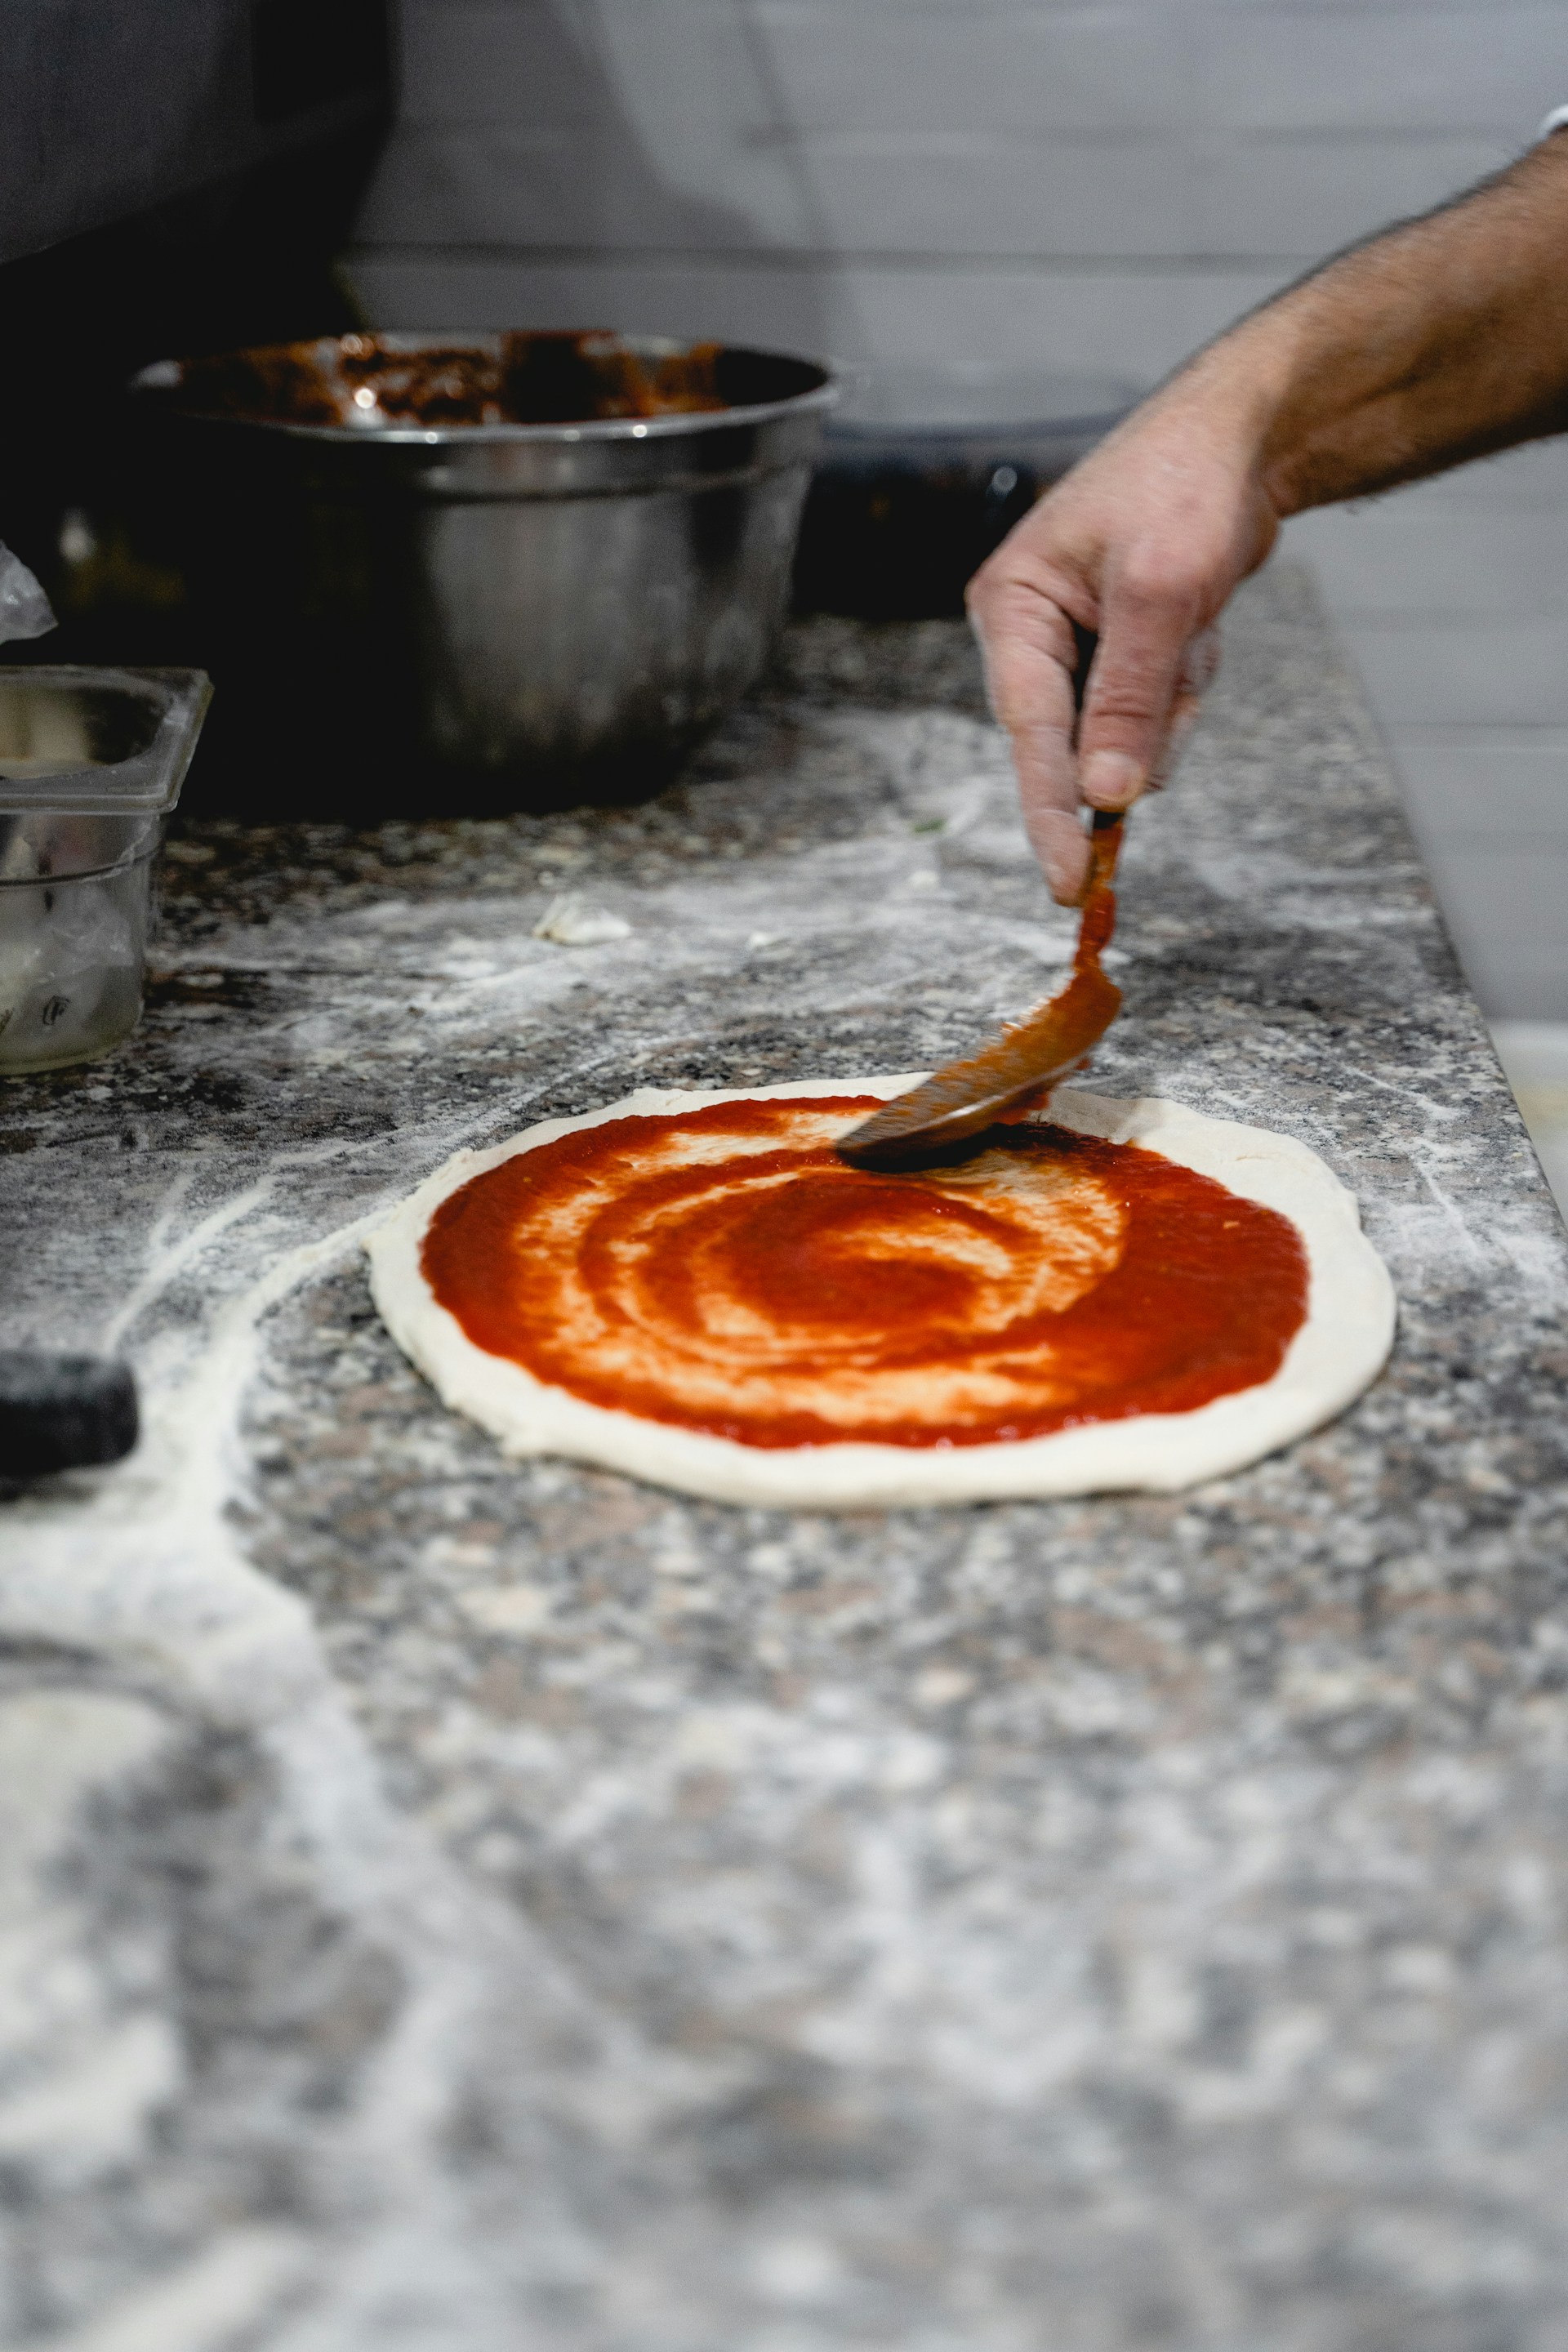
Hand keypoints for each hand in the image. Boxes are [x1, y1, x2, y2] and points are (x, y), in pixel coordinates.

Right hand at [966, 384, 1281, 901]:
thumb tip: (1104, 796)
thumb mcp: (1159, 593)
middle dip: (1139, 721)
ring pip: (1126, 733)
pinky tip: (1200, 622)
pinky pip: (1156, 709)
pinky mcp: (1122, 652)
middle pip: (1075, 740)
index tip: (1069, 880)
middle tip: (1177, 668)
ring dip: (1174, 697)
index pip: (1028, 732)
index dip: (1050, 812)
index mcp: (1011, 607)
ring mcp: (1079, 646)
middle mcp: (1033, 633)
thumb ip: (1126, 699)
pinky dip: (1188, 680)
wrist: (1247, 435)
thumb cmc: (1187, 484)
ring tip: (1195, 620)